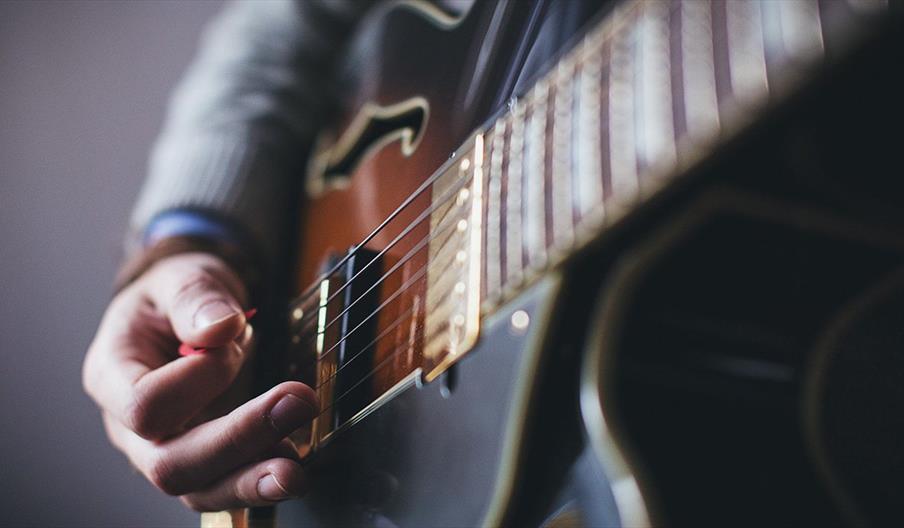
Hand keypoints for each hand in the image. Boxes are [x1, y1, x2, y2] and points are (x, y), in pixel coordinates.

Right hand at [83, 252, 316, 510]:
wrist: (185, 311)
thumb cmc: (174, 295)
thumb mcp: (181, 276)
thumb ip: (196, 297)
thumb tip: (221, 328)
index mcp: (112, 376)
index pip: (145, 405)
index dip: (198, 381)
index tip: (234, 341)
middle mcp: (128, 427)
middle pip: (170, 464)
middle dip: (238, 441)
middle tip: (298, 406)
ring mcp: (166, 449)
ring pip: (198, 490)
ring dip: (250, 483)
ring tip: (295, 473)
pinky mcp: (203, 459)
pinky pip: (225, 484)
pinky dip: (260, 478)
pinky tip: (294, 464)